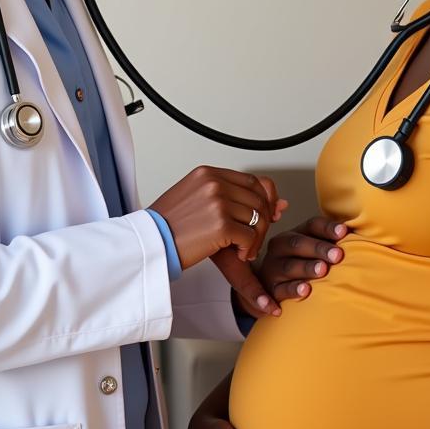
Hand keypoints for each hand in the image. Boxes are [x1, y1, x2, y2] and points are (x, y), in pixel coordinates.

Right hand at [150, 167, 284, 268]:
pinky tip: (238, 254)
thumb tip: (280, 203)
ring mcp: (217, 202)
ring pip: (258, 219)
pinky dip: (249, 249)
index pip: (252, 181)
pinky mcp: (220, 224)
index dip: (265, 200)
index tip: (268, 215)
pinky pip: (251, 236)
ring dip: (256, 238)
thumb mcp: (198, 201)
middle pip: (259, 199)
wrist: (149, 243)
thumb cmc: (169, 226)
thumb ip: (233, 198)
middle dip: (264, 221)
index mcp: (208, 174)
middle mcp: (214, 183)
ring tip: (244, 249)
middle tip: (254, 238)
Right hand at [257, 216, 348, 302]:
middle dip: (319, 248)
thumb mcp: (310, 250)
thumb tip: (358, 235)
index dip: (327, 228)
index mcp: (294, 233)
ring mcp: (273, 268)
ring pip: (290, 266)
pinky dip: (293, 289)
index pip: (311, 225)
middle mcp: (280, 247)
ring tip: (323, 270)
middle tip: (338, 255)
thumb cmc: (300, 265)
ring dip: (307, 267)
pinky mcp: (270, 289)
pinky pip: (281, 289)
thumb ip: (330, 242)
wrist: (266, 288)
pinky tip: (305, 290)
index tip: (344, 232)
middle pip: (298, 244)